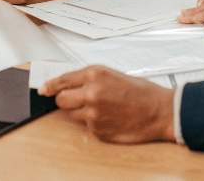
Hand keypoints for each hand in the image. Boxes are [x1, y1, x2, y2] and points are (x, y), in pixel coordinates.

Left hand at [39, 65, 175, 142]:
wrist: (160, 111)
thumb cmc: (141, 92)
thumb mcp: (113, 75)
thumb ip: (89, 79)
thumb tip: (68, 85)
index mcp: (95, 74)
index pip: (62, 80)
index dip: (50, 86)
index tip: (43, 90)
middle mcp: (91, 92)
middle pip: (61, 100)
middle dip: (65, 101)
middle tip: (77, 101)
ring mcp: (93, 113)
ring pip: (70, 115)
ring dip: (79, 113)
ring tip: (100, 109)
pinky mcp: (97, 130)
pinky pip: (84, 127)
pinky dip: (92, 123)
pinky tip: (108, 118)